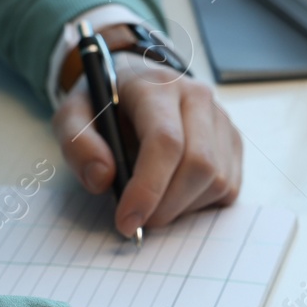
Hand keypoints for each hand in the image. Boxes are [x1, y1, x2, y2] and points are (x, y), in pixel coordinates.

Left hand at [52, 50, 242, 235]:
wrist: (136, 85)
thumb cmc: (104, 104)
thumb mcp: (72, 115)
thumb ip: (78, 144)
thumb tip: (103, 179)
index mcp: (156, 85)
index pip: (166, 141)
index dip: (148, 188)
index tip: (127, 221)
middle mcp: (197, 97)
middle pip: (198, 165)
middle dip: (166, 206)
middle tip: (137, 222)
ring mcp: (222, 119)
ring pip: (216, 181)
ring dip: (181, 207)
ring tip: (153, 200)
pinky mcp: (233, 142)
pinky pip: (227, 188)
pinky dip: (198, 203)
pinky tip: (173, 191)